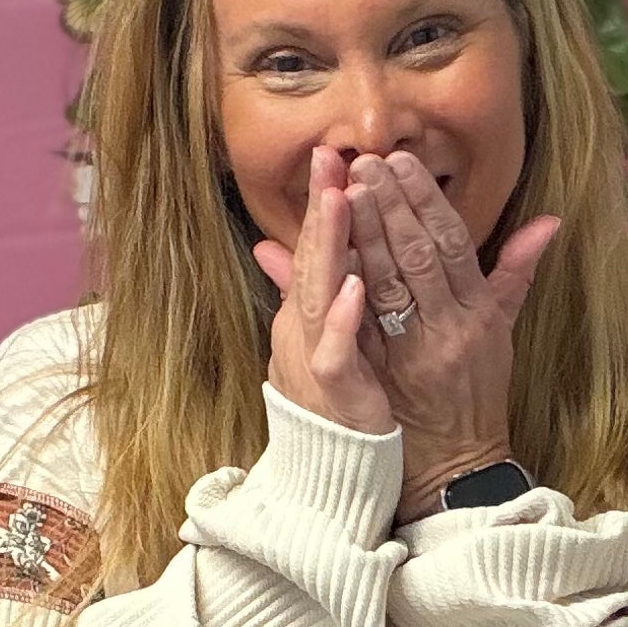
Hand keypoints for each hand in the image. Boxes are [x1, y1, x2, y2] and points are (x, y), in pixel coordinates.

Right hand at [254, 146, 393, 436]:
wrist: (332, 472)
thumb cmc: (337, 404)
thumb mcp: (323, 338)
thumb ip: (303, 291)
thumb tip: (270, 248)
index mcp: (307, 313)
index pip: (313, 248)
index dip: (322, 202)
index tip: (333, 154)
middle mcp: (302, 329)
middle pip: (311, 260)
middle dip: (321, 208)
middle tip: (331, 157)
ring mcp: (313, 358)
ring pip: (318, 295)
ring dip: (329, 248)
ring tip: (340, 201)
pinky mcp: (334, 391)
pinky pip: (337, 352)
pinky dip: (344, 320)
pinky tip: (357, 287)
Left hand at [344, 152, 559, 516]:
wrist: (458, 466)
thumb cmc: (476, 395)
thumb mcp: (503, 332)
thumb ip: (514, 273)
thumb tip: (548, 220)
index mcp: (481, 311)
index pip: (452, 241)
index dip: (424, 199)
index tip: (397, 161)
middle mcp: (455, 327)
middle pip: (420, 253)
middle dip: (390, 204)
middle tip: (362, 162)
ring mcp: (423, 353)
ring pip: (393, 283)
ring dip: (366, 235)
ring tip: (344, 191)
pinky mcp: (393, 379)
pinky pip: (369, 326)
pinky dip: (350, 289)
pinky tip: (331, 256)